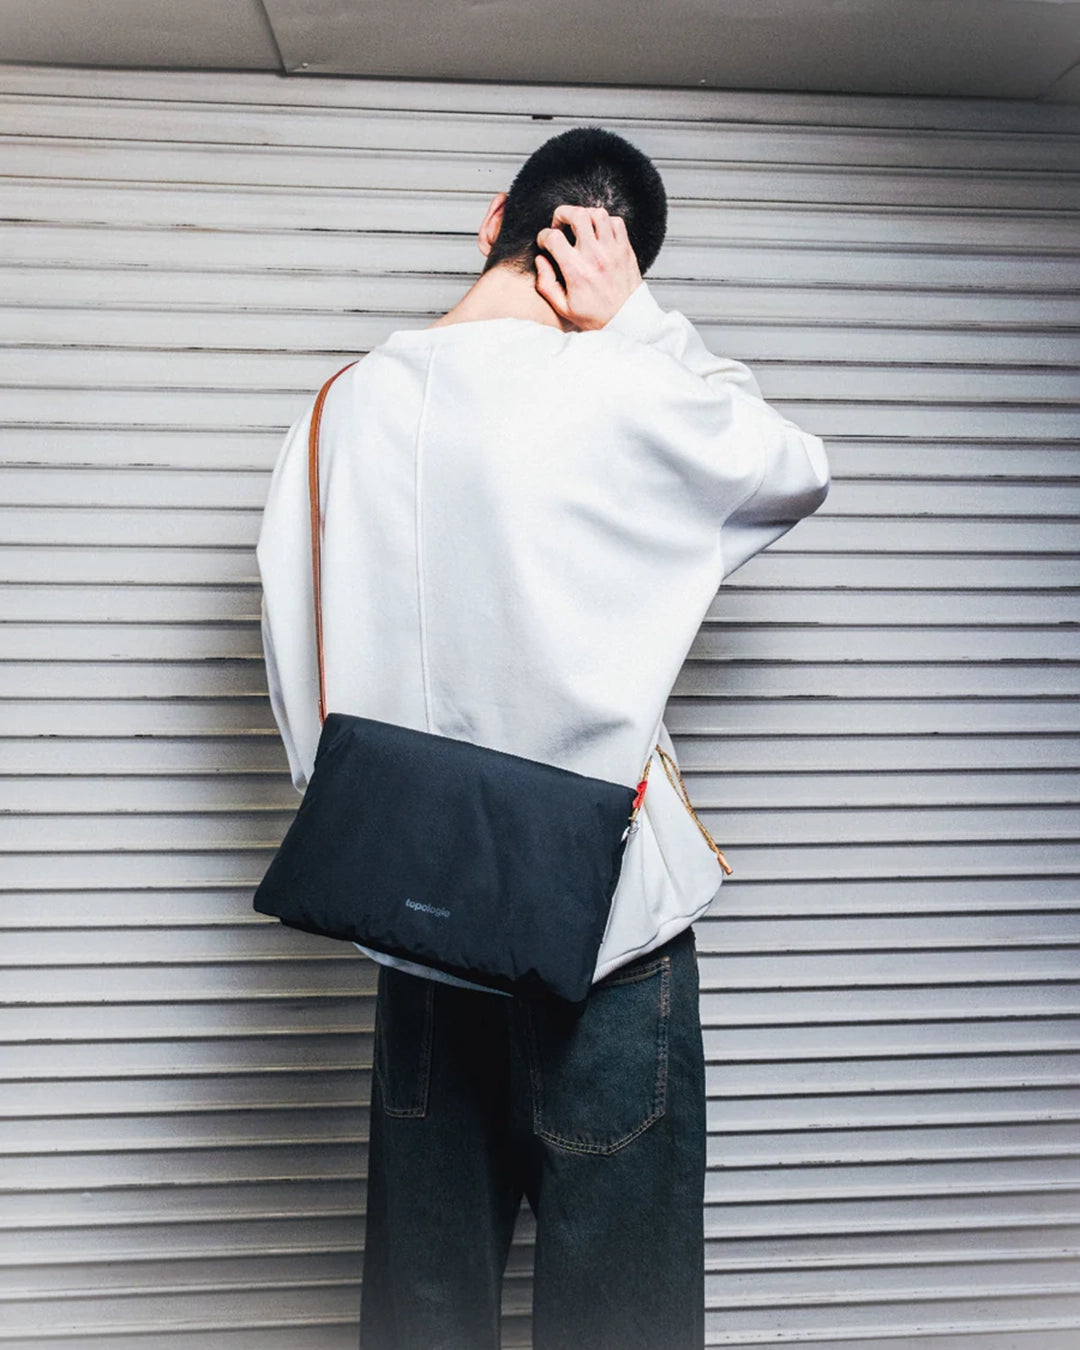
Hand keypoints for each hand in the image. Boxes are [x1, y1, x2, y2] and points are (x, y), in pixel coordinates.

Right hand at [535, 205, 641, 329]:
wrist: (626, 320)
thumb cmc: (595, 316)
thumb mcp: (563, 307)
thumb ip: (546, 284)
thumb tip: (540, 260)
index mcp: (576, 270)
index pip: (553, 237)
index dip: (543, 236)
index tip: (545, 243)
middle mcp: (594, 256)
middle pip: (577, 215)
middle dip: (562, 214)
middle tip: (560, 225)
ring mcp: (612, 250)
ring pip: (598, 213)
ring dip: (585, 215)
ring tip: (580, 226)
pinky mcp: (625, 249)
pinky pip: (616, 222)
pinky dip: (606, 222)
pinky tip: (599, 233)